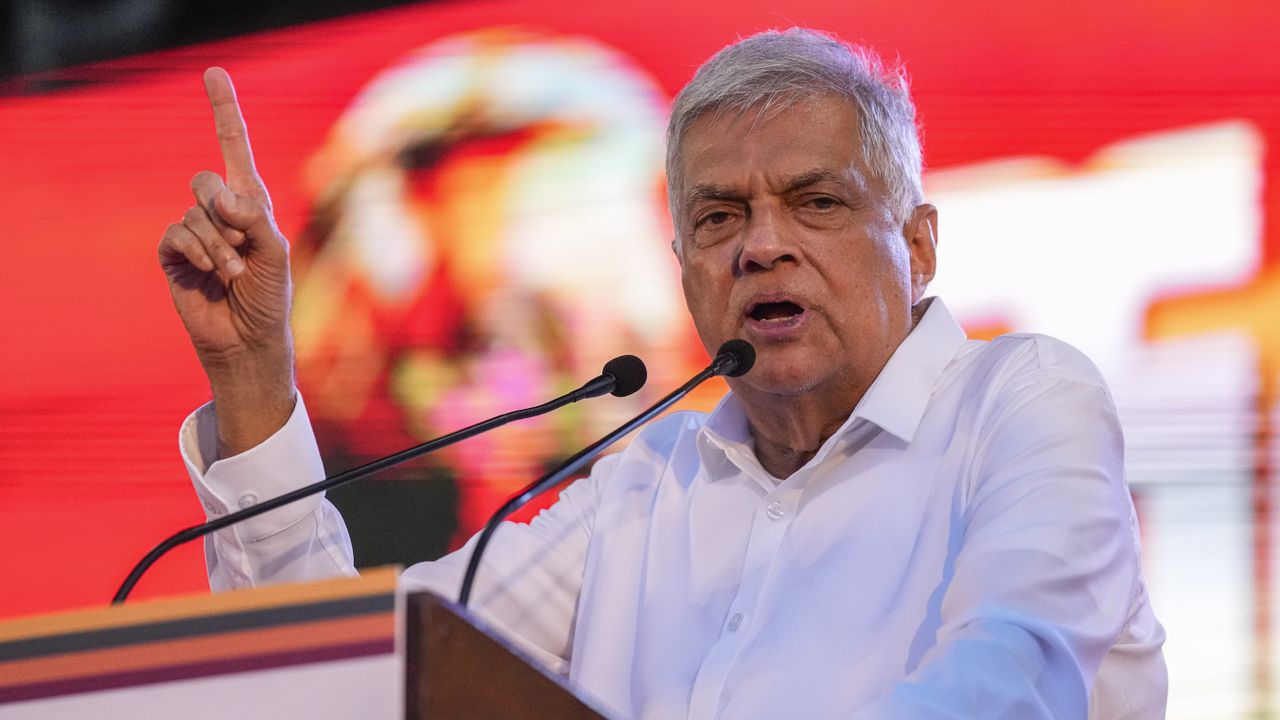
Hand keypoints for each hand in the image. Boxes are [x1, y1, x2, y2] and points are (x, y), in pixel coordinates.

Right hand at [158, 67, 294, 455]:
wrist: (250, 340)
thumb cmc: (272, 298)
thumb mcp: (276, 253)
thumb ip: (253, 218)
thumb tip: (217, 195)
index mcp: (252, 204)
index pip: (234, 147)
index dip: (224, 111)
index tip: (214, 73)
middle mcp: (221, 212)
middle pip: (206, 178)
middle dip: (225, 210)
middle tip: (241, 246)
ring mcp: (195, 232)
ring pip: (194, 212)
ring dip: (217, 245)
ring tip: (233, 273)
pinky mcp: (174, 256)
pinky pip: (174, 233)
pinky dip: (196, 251)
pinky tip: (212, 274)